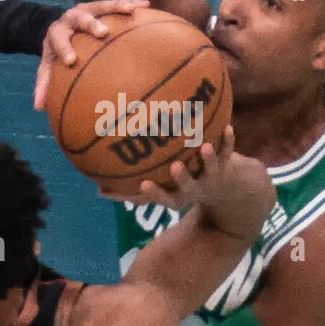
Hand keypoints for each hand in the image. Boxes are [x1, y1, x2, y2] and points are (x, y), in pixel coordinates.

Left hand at [33, 0, 149, 110]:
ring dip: (117, 7)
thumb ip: (44, 83)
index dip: (64, 49)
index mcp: (58, 32)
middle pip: (80, 18)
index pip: (58, 40)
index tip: (71, 61)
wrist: (62, 24)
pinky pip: (117, 4)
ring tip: (132, 10)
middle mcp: (72, 17)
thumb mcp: (49, 64)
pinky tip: (146, 4)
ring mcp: (89, 8)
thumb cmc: (58, 50)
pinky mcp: (102, 5)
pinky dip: (131, 3)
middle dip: (91, 24)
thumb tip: (38, 108)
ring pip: (102, 6)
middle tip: (102, 32)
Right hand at [100, 129, 274, 239]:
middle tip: (175, 166)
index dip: (154, 194)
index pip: (163, 198)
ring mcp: (211, 177)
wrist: (224, 192)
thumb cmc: (178, 186)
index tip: (142, 184)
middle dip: (183, 178)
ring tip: (203, 144)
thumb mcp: (156, 190)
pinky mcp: (225, 165)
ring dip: (208, 158)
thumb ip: (129, 192)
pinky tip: (227, 127)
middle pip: (189, 187)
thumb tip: (96, 190)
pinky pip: (227, 153)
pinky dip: (228, 142)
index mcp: (177, 196)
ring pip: (211, 169)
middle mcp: (194, 189)